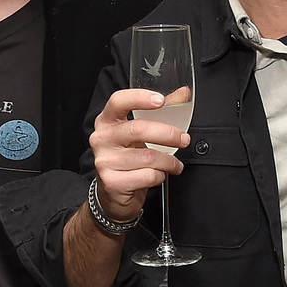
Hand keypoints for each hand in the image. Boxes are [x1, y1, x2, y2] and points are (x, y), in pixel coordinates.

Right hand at [89, 86, 191, 223]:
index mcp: (106, 121)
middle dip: (168, 134)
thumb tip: (183, 94)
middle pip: (138, 129)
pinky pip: (147, 176)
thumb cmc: (128, 156)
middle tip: (184, 139)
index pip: (118, 101)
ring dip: (169, 161)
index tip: (161, 100)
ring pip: (148, 157)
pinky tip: (159, 175)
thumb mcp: (139, 131)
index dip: (139, 98)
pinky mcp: (113, 182)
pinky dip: (160, 176)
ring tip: (175, 164)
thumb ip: (160, 111)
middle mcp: (102, 138)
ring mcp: (105, 161)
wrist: (114, 192)